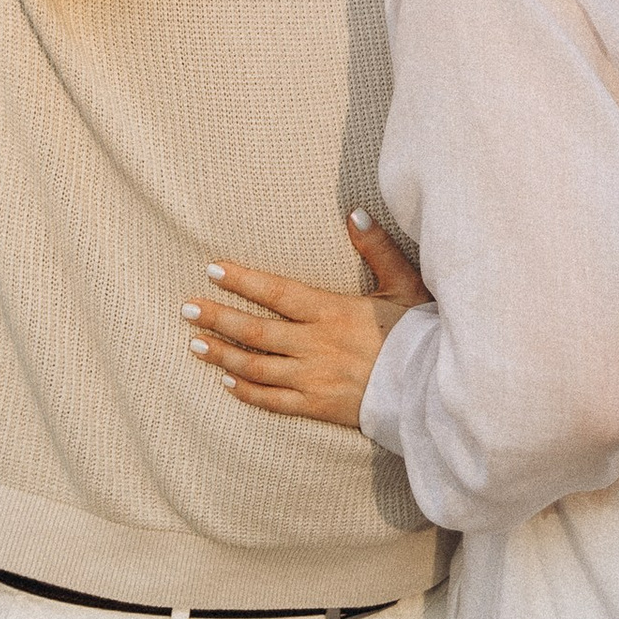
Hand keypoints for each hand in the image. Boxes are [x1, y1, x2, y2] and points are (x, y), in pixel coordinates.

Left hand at [183, 214, 431, 432]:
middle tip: (186, 308)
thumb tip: (355, 211)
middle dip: (217, 317)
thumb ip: (376, 248)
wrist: (432, 390)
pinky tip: (226, 381)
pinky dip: (245, 391)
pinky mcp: (317, 406)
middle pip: (255, 330)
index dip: (243, 280)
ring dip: (222, 354)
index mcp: (332, 311)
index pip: (277, 292)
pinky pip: (272, 401)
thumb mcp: (404, 284)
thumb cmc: (418, 333)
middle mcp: (315, 345)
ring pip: (255, 366)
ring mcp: (313, 378)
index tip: (212, 269)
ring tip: (194, 343)